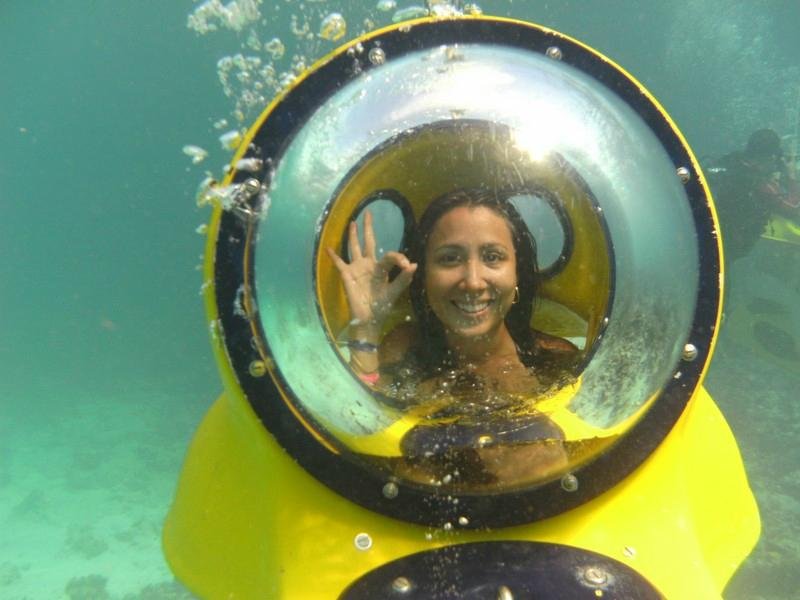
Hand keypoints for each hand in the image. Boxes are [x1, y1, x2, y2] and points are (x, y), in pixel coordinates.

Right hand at [326, 210, 416, 333]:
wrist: (368, 319)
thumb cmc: (381, 306)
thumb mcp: (394, 293)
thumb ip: (403, 279)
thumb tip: (414, 265)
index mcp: (382, 269)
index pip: (389, 255)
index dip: (398, 258)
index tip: (407, 265)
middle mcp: (369, 265)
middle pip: (368, 242)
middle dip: (369, 228)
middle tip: (368, 213)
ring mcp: (357, 269)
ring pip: (354, 247)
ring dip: (353, 235)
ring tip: (353, 223)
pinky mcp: (347, 275)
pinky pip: (339, 263)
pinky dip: (333, 256)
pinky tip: (328, 247)